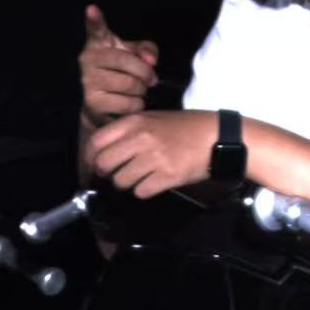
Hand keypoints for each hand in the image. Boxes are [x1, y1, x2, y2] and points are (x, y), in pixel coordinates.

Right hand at [78, 4, 158, 127]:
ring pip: (130, 84)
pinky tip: (129, 103)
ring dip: (141, 90)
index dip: (94, 19)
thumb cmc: (121, 73)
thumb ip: (146, 50)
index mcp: (98, 44)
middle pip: (127, 62)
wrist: (102, 106)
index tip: (92, 9)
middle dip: (145, 73)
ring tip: (136, 90)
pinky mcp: (92, 104)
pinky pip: (127, 103)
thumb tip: (151, 60)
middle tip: (149, 79)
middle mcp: (88, 60)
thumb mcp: (134, 55)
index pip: (96, 30)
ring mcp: (88, 82)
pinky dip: (136, 105)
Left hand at [87, 110, 216, 197]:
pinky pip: (141, 191)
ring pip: (121, 181)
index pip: (97, 141)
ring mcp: (153, 158)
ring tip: (139, 178)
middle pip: (104, 164)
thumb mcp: (154, 118)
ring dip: (127, 184)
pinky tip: (154, 183)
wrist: (217, 136)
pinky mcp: (166, 176)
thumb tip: (107, 149)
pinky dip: (144, 191)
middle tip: (117, 174)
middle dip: (108, 173)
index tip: (96, 163)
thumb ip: (130, 130)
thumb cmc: (186, 127)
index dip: (92, 156)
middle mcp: (140, 139)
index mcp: (135, 122)